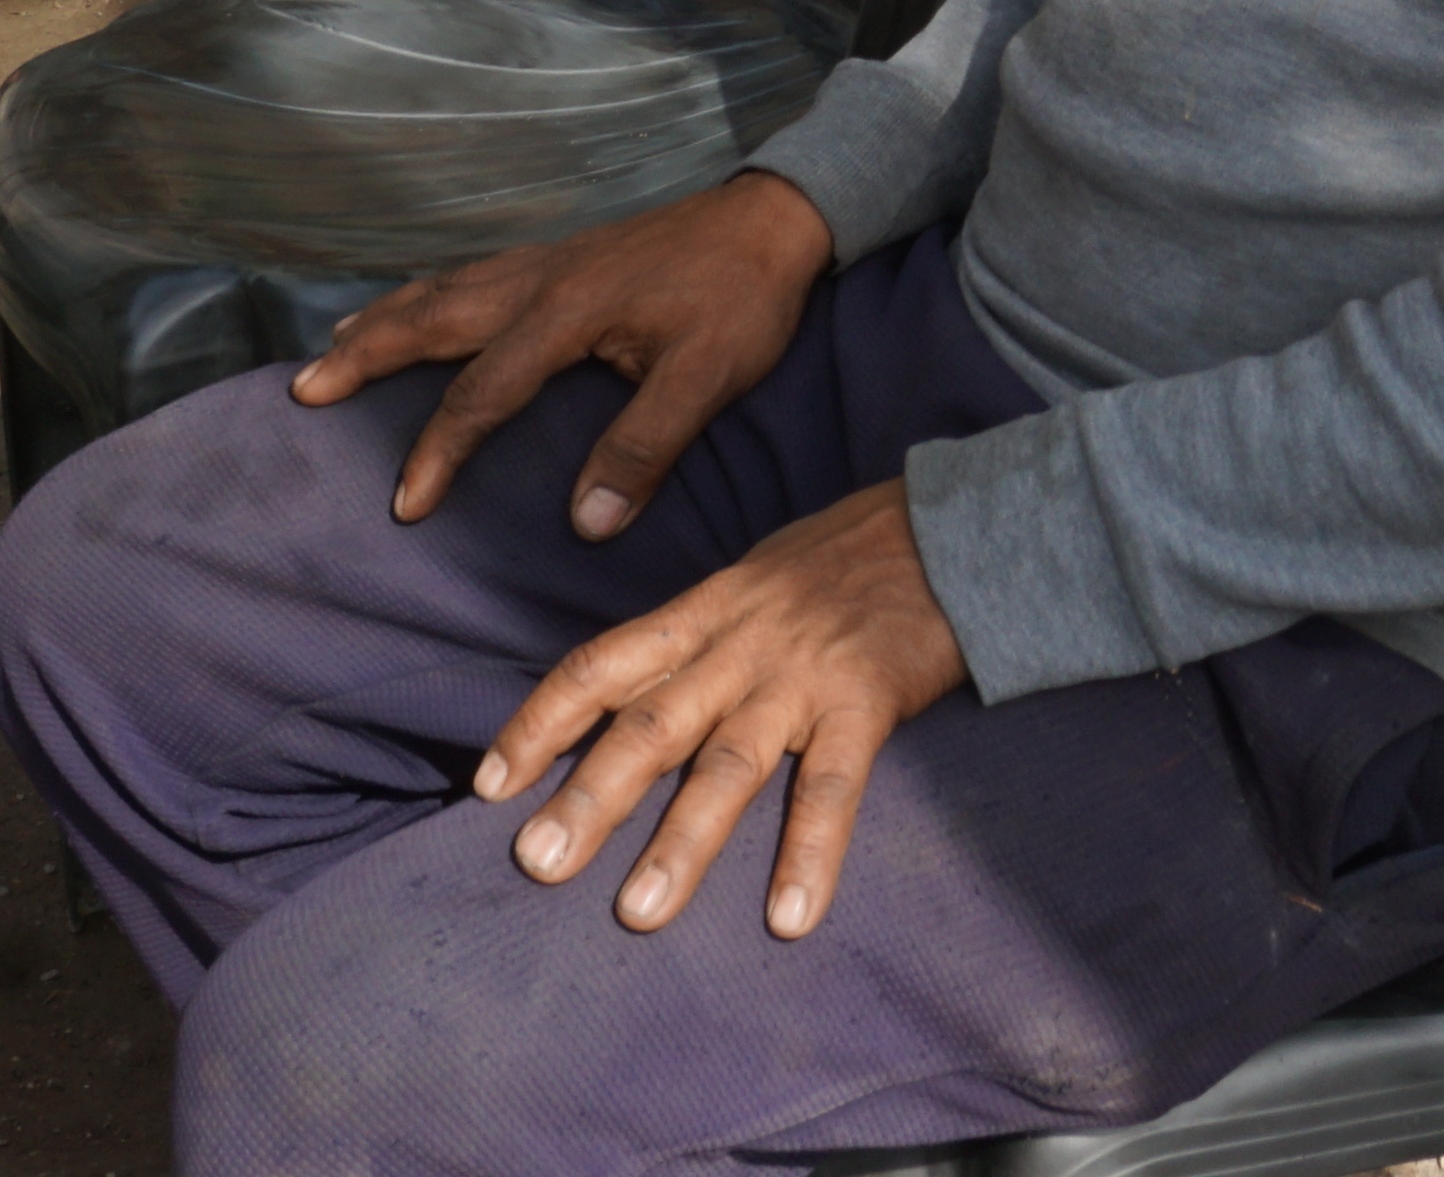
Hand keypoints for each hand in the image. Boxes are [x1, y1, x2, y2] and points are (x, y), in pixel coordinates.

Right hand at [291, 168, 836, 538]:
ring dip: (385, 319)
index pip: (483, 394)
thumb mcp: (708, 376)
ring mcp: (546, 262)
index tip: (405, 505)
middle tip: (305, 392)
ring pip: (443, 289)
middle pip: (432, 320)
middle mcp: (539, 280)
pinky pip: (470, 274)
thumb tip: (588, 523)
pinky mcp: (562, 256)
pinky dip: (425, 293)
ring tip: (332, 348)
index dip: (439, 452)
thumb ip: (646, 446)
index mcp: (566, 312)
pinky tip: (416, 304)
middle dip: (365, 357)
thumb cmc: (743, 297)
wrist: (776, 215)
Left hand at [486, 479, 968, 934]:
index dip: (542, 722)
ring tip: (639, 913)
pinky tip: (789, 918)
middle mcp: (740, 643)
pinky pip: (832, 787)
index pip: (602, 664)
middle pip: (649, 724)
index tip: (490, 783)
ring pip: (727, 765)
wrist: (954, 525)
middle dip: (588, 796)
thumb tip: (641, 689)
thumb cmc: (851, 556)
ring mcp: (802, 676)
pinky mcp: (867, 701)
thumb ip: (702, 633)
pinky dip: (809, 854)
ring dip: (681, 842)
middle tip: (536, 863)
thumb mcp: (757, 576)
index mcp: (707, 610)